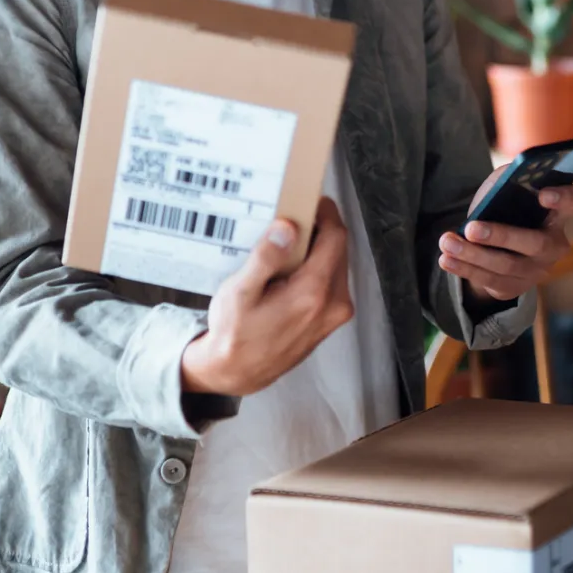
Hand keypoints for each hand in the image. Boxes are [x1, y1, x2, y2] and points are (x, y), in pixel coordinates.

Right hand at [180, 196, 352, 397]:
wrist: (236, 373)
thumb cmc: (234, 334)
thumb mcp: (240, 293)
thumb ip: (265, 258)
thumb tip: (287, 228)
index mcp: (314, 293)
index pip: (336, 237)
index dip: (325, 212)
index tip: (308, 199)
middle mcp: (334, 304)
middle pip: (338, 249)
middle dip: (318, 229)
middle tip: (290, 217)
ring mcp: (334, 315)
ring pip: (335, 264)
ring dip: (316, 248)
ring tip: (285, 243)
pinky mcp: (329, 320)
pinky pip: (330, 281)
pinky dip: (315, 267)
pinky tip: (289, 268)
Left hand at [436, 172, 572, 303]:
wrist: (494, 244)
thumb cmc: (503, 206)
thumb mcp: (506, 188)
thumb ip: (508, 181)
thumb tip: (500, 184)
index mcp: (559, 212)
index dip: (565, 198)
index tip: (543, 194)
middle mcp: (555, 244)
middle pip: (536, 243)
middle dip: (502, 236)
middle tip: (471, 228)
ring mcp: (537, 269)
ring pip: (506, 265)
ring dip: (472, 254)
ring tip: (446, 242)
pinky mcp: (515, 286)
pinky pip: (491, 280)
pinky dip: (465, 269)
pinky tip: (446, 259)